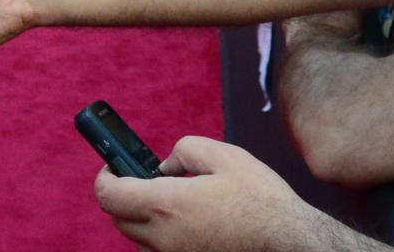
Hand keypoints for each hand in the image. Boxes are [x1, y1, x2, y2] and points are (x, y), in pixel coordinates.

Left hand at [95, 136, 342, 251]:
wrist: (288, 242)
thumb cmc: (260, 200)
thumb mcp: (223, 155)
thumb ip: (184, 151)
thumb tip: (165, 166)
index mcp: (166, 205)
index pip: (109, 195)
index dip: (104, 177)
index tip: (111, 167)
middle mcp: (162, 238)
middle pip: (119, 219)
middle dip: (124, 196)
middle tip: (144, 180)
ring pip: (138, 240)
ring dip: (143, 219)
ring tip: (173, 203)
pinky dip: (162, 237)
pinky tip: (188, 223)